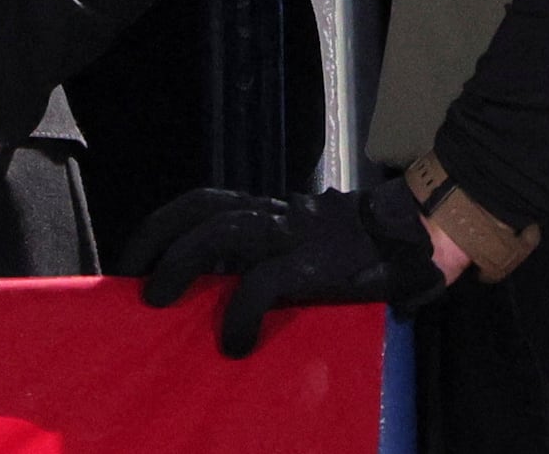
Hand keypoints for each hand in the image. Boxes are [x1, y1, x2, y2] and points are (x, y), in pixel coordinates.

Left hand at [126, 180, 451, 356]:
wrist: (418, 236)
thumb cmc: (360, 250)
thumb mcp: (306, 243)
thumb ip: (270, 256)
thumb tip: (223, 293)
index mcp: (270, 211)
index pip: (203, 202)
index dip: (162, 225)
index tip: (134, 259)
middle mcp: (275, 215)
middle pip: (200, 209)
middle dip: (156, 238)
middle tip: (130, 278)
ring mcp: (293, 237)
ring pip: (221, 233)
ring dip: (180, 264)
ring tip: (158, 302)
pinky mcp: (313, 266)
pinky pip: (260, 285)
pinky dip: (237, 315)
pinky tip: (232, 345)